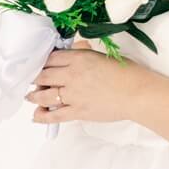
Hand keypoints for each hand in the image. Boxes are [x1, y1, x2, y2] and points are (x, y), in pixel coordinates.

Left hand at [26, 40, 150, 124]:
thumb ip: (84, 55)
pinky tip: (37, 115)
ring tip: (30, 96)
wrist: (138, 94)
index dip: (42, 61)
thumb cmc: (127, 73)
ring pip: (44, 96)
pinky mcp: (77, 111)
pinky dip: (42, 116)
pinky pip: (54, 116)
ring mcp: (73, 95)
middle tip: (31, 80)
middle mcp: (72, 75)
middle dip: (34, 78)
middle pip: (43, 75)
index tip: (38, 64)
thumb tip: (74, 52)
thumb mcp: (103, 56)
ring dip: (34, 96)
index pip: (51, 58)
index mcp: (79, 58)